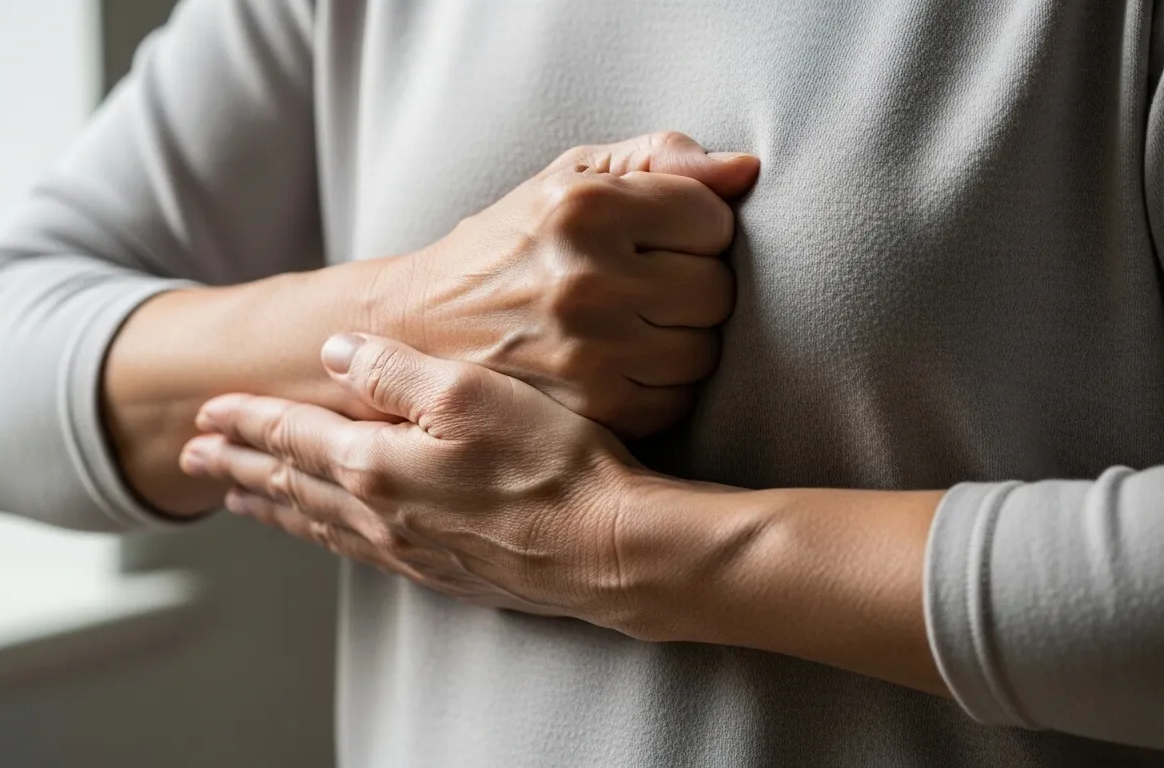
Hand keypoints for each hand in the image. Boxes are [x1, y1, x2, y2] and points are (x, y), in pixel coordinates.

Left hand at [180, 333, 645, 623]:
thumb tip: (337, 353)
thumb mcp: (471, 393)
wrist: (607, 552)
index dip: (243, 421)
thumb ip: (396, 371)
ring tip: (239, 500)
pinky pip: (355, 552)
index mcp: (375, 465)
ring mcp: (409, 550)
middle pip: (288, 486)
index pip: (290, 436)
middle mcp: (378, 515)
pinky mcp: (442, 573)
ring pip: (316, 525)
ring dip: (270, 506)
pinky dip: (320, 536)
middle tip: (192, 461)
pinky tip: (326, 535)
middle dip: (236, 468)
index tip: (204, 413)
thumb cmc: (552, 466)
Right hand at [375, 131, 759, 437]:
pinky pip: (676, 399)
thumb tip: (744, 170)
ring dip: (680, 339)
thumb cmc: (507, 245)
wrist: (419, 326)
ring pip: (703, 350)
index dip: (693, 228)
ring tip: (631, 324)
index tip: (657, 237)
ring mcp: (588, 351)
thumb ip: (658, 159)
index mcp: (585, 209)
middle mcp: (586, 280)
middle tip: (644, 285)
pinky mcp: (589, 408)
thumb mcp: (568, 178)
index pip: (712, 219)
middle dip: (691, 284)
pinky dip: (660, 385)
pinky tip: (622, 364)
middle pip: (715, 289)